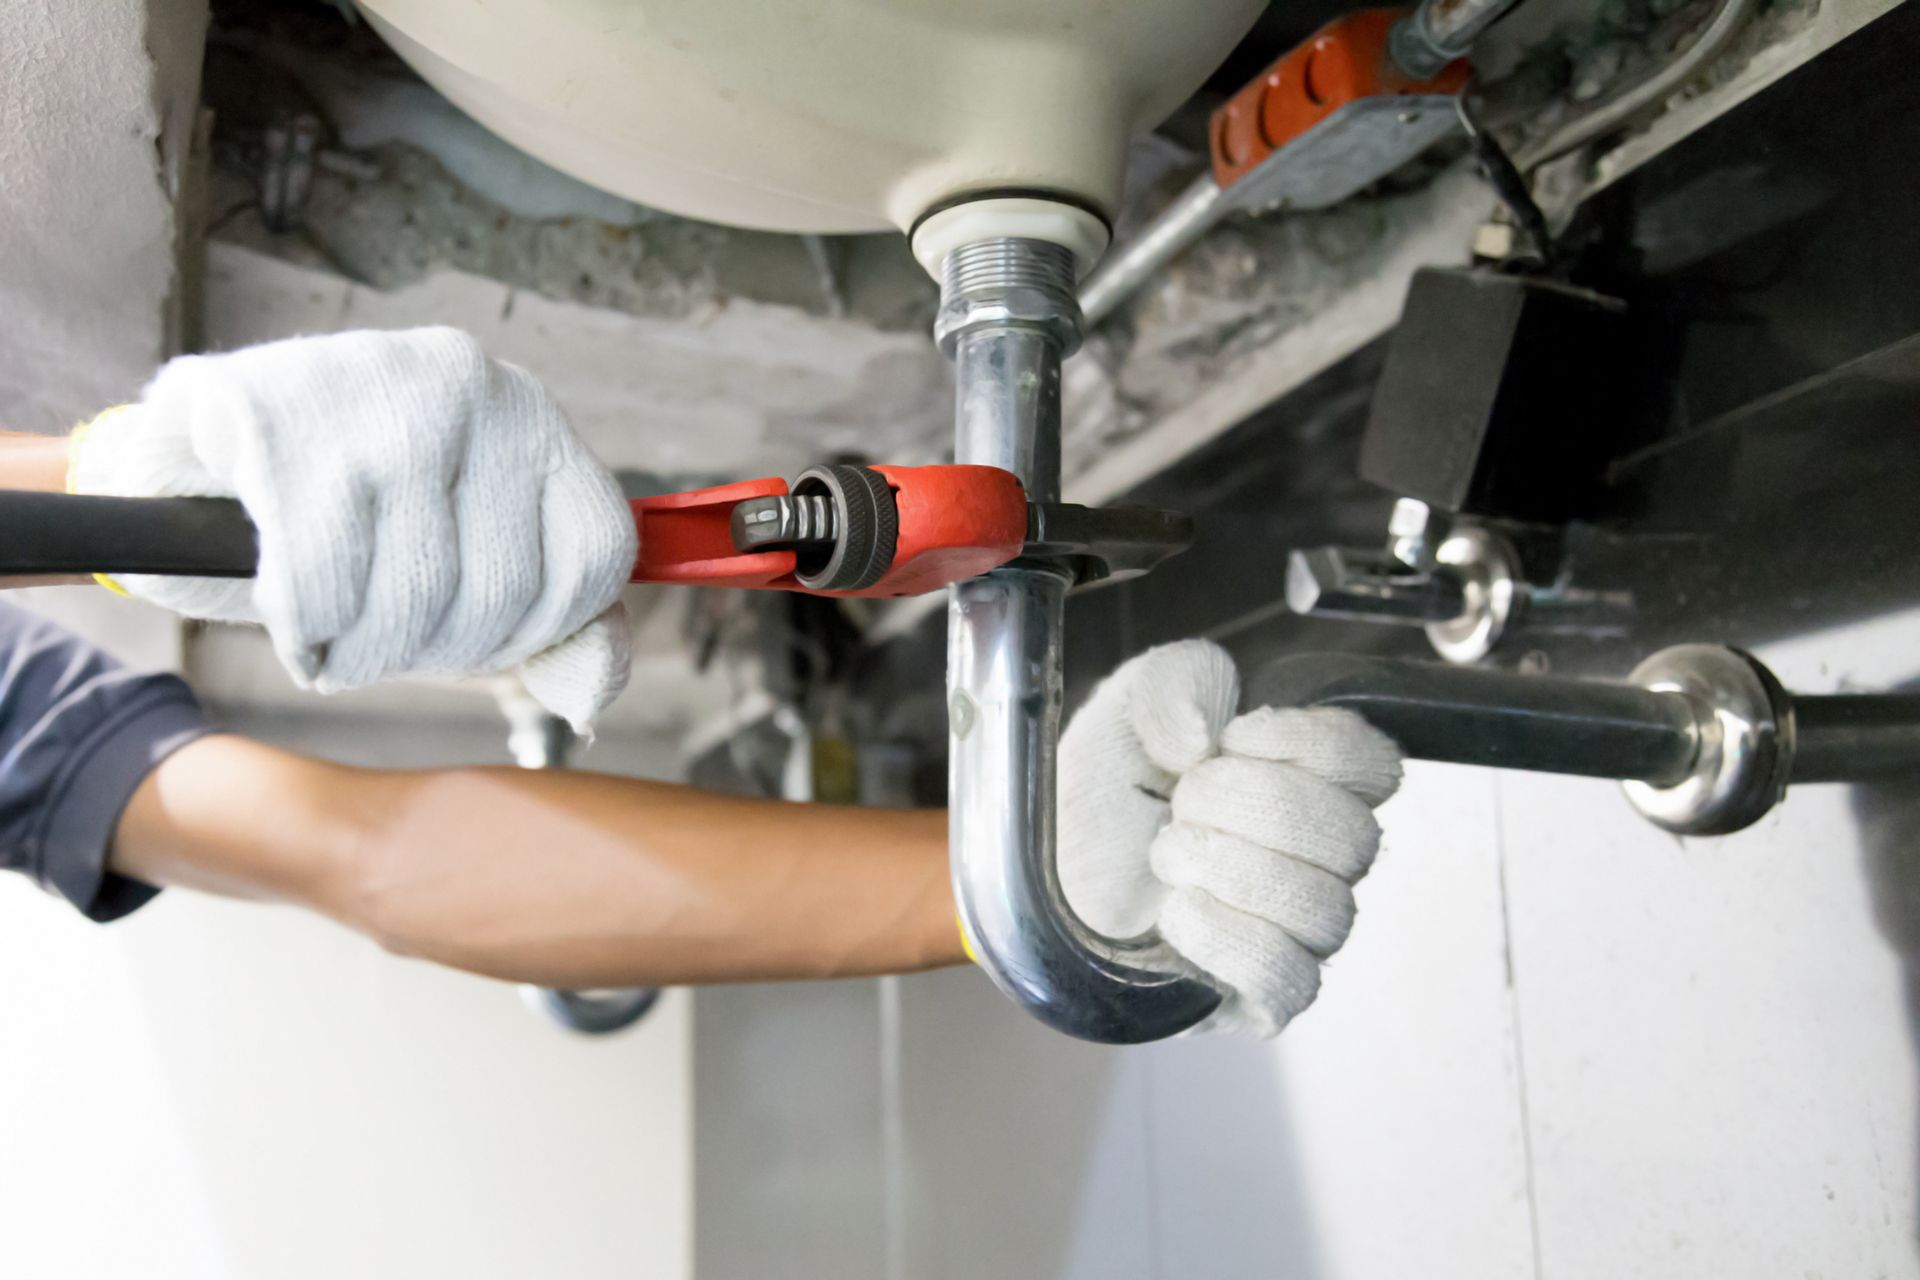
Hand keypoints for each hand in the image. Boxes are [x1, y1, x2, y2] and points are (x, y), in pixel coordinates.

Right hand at [70, 328, 636, 730]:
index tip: (480, 639)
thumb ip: (557, 631)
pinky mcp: (279, 417)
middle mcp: (474, 388)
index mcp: (536, 419)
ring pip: (413, 598)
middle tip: (386, 642)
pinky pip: (320, 590)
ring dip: (365, 654)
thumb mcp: (473, 564)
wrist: (204, 453)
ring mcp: (379, 391)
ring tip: (339, 633)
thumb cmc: (360, 522)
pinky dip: (305, 632)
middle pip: (503, 591)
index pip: (596, 556)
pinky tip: (294, 614)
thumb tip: (590, 699)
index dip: (540, 631)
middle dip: (437, 651)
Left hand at [1058, 640, 1402, 1036]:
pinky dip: (1230, 938)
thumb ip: (1177, 682)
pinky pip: (1289, 981)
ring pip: (1327, 911)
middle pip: (1354, 839)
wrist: (1044, 869)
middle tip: (1183, 801)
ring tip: (1167, 852)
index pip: (1373, 766)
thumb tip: (1202, 737)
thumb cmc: (1101, 791)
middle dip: (1256, 805)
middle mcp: (1317, 860)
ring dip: (1233, 868)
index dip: (1310, 744)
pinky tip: (1177, 910)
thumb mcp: (1129, 705)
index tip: (1232, 737)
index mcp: (1308, 781)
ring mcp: (1293, 933)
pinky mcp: (1255, 997)